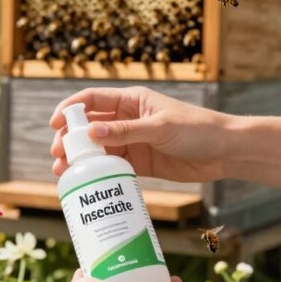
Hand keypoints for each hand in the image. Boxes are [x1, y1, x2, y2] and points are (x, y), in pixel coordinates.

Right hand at [49, 86, 233, 180]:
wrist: (225, 152)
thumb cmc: (197, 129)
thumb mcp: (160, 128)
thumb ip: (126, 132)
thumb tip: (91, 133)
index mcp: (131, 100)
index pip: (91, 100)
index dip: (69, 110)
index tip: (54, 124)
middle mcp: (127, 119)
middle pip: (89, 126)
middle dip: (70, 139)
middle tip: (58, 154)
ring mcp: (132, 141)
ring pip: (97, 148)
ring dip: (80, 158)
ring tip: (64, 172)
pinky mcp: (139, 162)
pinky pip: (112, 166)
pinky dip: (97, 172)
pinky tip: (86, 181)